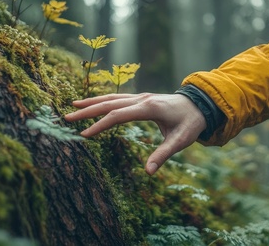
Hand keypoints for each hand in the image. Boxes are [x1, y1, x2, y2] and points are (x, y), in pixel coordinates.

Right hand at [64, 93, 206, 174]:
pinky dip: (103, 100)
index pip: (118, 116)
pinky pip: (118, 98)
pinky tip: (93, 104)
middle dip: (87, 111)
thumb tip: (148, 173)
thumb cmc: (191, 122)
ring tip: (73, 106)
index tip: (83, 135)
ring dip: (92, 102)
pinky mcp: (141, 98)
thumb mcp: (180, 140)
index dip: (100, 125)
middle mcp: (142, 99)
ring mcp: (141, 96)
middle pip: (109, 104)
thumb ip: (163, 155)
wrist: (201, 104)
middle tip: (67, 119)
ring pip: (111, 98)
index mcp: (149, 108)